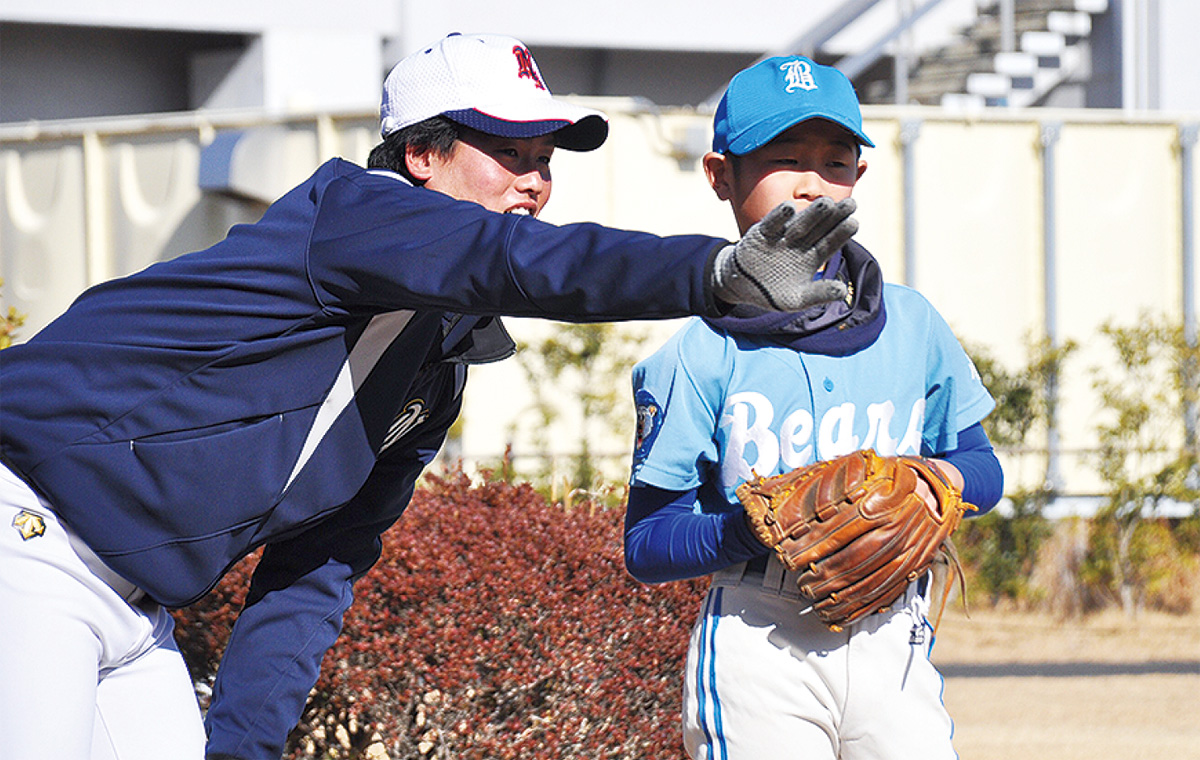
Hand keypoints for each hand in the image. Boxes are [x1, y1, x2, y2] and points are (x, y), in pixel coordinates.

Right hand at [711, 198, 856, 311]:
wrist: (741, 285)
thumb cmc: (772, 292)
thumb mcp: (797, 299)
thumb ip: (819, 294)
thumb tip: (843, 290)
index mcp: (812, 257)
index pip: (830, 243)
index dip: (841, 233)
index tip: (854, 223)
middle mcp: (800, 243)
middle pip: (820, 228)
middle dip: (834, 216)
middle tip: (851, 203)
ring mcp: (782, 236)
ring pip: (799, 223)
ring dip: (812, 213)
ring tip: (826, 202)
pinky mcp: (762, 234)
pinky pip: (771, 224)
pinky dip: (779, 217)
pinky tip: (789, 208)